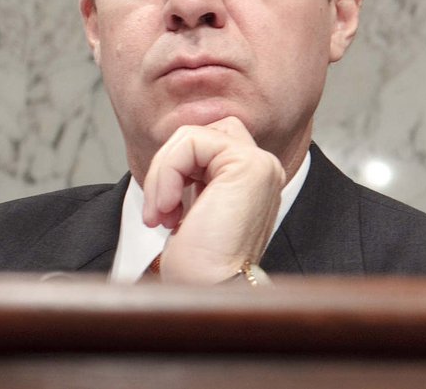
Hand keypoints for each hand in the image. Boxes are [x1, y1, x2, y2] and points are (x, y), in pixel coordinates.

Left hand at [142, 116, 286, 283]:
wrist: (210, 294)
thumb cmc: (200, 267)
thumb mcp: (196, 210)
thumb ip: (197, 177)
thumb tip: (173, 150)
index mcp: (255, 180)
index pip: (209, 144)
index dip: (178, 170)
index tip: (167, 214)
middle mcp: (264, 168)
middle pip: (203, 132)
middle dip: (170, 164)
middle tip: (160, 209)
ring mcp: (261, 164)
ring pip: (193, 134)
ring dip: (163, 173)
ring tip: (161, 213)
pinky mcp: (248, 165)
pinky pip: (191, 141)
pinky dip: (166, 173)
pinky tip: (167, 209)